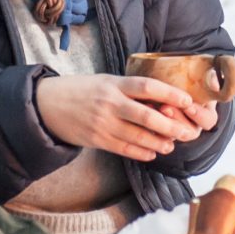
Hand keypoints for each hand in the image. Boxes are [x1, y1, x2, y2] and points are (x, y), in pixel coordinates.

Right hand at [34, 73, 213, 160]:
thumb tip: (160, 98)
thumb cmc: (80, 90)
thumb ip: (128, 88)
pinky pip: (124, 149)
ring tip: (171, 145)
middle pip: (147, 116)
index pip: (147, 86)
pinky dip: (141, 152)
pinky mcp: (97, 140)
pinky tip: (152, 153)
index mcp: (114, 84)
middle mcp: (110, 103)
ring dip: (158, 143)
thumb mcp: (104, 81)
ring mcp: (103, 123)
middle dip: (170, 126)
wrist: (46, 104)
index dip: (170, 94)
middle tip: (186, 132)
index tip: (188, 101)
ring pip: (138, 137)